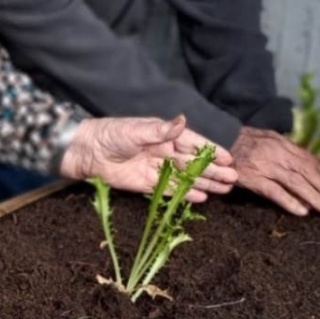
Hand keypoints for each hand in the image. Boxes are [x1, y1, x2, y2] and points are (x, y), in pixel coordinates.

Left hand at [58, 115, 237, 202]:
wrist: (86, 152)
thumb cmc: (110, 134)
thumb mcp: (136, 130)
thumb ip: (161, 130)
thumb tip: (183, 120)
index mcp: (162, 135)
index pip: (192, 143)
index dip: (211, 151)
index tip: (229, 158)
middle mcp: (162, 152)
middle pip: (193, 163)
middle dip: (213, 170)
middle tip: (233, 179)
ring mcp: (156, 169)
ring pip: (186, 178)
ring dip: (205, 183)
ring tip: (225, 189)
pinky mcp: (146, 184)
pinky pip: (170, 191)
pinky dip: (186, 194)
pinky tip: (202, 198)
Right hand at [231, 127, 319, 215]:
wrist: (217, 141)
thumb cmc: (243, 142)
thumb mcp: (269, 139)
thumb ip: (288, 150)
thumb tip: (311, 164)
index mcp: (282, 143)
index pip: (310, 160)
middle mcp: (276, 153)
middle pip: (306, 171)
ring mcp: (264, 165)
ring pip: (295, 182)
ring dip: (314, 196)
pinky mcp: (252, 178)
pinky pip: (274, 192)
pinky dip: (290, 201)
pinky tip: (302, 212)